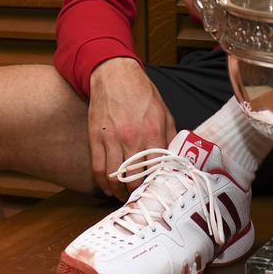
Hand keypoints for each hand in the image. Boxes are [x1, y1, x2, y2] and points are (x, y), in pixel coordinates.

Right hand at [87, 58, 176, 200]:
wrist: (115, 75)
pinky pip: (98, 167)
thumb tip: (177, 157)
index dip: (157, 185)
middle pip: (135, 178)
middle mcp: (133, 138)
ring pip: (115, 177)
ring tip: (124, 197)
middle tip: (141, 198)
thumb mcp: (164, 112)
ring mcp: (112, 138)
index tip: (157, 192)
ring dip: (120, 192)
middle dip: (138, 192)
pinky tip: (108, 188)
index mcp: (153, 133)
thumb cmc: (142, 92)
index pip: (157, 169)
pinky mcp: (96, 137)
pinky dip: (103, 183)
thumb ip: (170, 136)